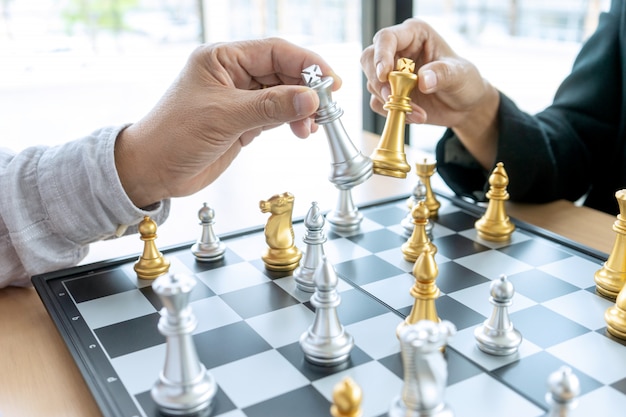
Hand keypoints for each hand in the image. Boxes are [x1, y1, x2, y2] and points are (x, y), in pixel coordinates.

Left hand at [115, 38, 339, 207]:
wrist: (153, 171)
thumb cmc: (174, 136)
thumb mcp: (225, 117)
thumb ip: (270, 107)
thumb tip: (311, 99)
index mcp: (222, 59)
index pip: (274, 51)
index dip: (306, 64)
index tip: (331, 81)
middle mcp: (232, 75)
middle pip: (283, 72)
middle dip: (306, 90)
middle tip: (327, 108)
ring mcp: (239, 98)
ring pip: (282, 95)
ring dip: (301, 108)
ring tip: (311, 126)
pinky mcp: (243, 121)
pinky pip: (276, 115)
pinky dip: (292, 121)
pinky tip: (301, 130)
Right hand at [361, 19, 498, 167]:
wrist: (464, 106)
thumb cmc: (464, 82)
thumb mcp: (459, 75)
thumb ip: (442, 74)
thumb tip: (422, 80)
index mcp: (414, 35)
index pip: (387, 38)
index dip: (381, 54)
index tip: (384, 75)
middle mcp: (398, 51)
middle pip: (369, 59)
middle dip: (378, 81)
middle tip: (393, 96)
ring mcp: (391, 73)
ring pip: (373, 84)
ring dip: (391, 101)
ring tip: (417, 112)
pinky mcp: (389, 93)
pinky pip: (378, 103)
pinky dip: (393, 112)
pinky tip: (414, 116)